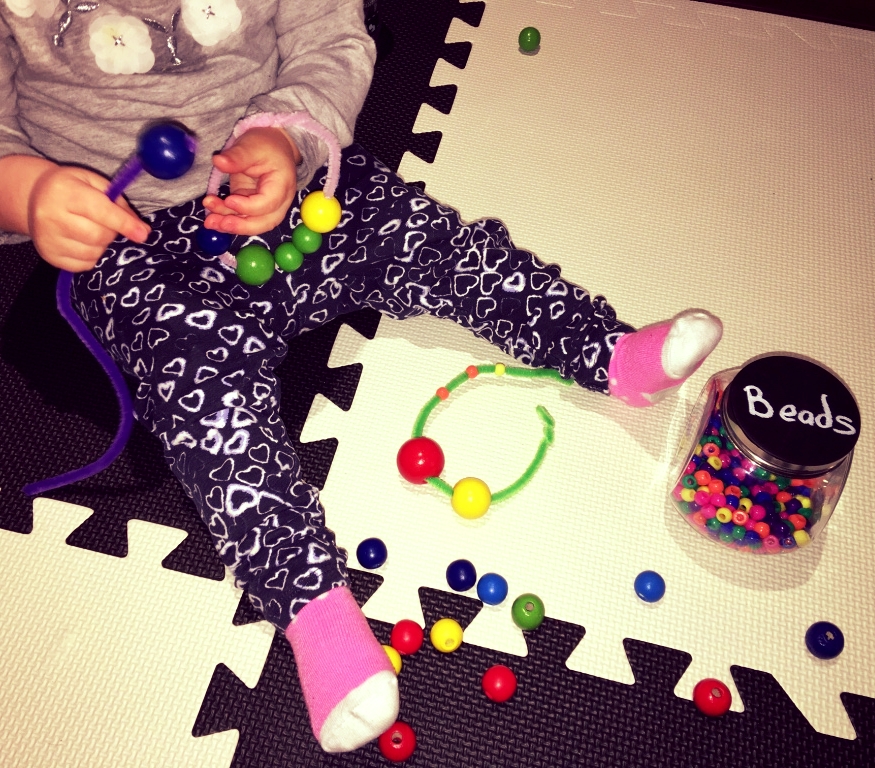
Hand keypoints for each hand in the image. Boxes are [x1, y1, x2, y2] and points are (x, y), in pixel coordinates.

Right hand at [27, 164, 151, 271]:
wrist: (34, 197)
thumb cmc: (72, 188)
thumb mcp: (94, 183)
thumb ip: (118, 202)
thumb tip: (142, 230)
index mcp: (65, 192)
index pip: (101, 211)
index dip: (124, 224)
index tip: (143, 234)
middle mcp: (51, 216)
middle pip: (98, 236)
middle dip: (112, 233)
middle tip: (110, 226)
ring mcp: (48, 238)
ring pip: (92, 253)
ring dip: (103, 246)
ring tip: (95, 232)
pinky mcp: (49, 255)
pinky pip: (83, 265)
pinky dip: (93, 257)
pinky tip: (86, 243)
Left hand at [202, 127, 300, 235]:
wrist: (273, 147)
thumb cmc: (265, 145)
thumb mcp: (251, 146)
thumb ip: (236, 156)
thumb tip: (218, 161)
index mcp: (282, 185)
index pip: (267, 203)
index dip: (248, 206)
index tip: (228, 199)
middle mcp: (278, 202)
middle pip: (263, 222)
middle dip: (240, 226)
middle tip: (219, 223)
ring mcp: (266, 207)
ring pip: (252, 224)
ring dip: (230, 225)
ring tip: (210, 221)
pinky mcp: (253, 207)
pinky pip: (242, 219)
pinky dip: (227, 220)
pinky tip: (212, 218)